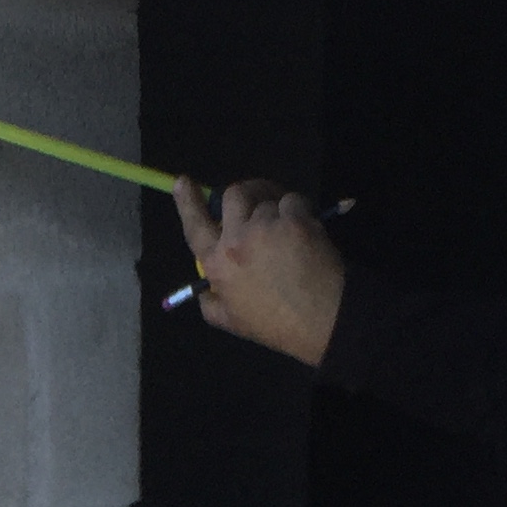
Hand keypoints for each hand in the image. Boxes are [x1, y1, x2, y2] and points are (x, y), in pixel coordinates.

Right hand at [171, 175, 345, 366]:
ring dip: (278, 208)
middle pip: (233, 194)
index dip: (187, 202)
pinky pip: (293, 201)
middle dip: (247, 193)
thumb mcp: (231, 322)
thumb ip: (211, 301)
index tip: (183, 181)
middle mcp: (236, 239)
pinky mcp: (294, 220)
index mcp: (216, 263)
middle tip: (259, 202)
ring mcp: (266, 227)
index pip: (194, 225)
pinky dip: (300, 211)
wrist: (323, 320)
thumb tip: (205, 284)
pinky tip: (307, 232)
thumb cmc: (276, 325)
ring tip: (290, 230)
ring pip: (268, 199)